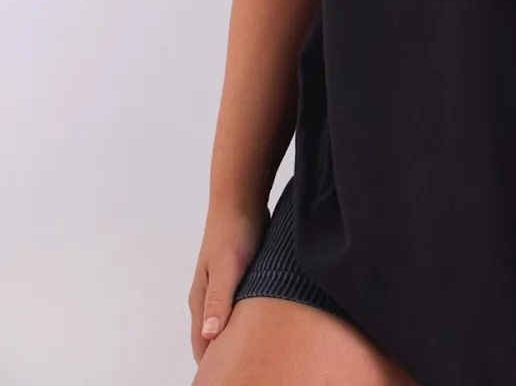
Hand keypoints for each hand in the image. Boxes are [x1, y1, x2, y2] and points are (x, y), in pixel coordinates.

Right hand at [188, 203, 267, 362]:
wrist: (240, 199)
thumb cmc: (233, 231)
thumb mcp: (227, 267)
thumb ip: (218, 300)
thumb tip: (210, 335)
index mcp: (201, 300)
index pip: (202, 345)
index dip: (213, 365)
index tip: (228, 379)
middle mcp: (208, 297)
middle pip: (212, 338)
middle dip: (224, 357)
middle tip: (245, 373)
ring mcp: (223, 286)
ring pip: (226, 322)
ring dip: (236, 339)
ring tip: (253, 356)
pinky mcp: (238, 276)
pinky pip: (239, 307)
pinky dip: (246, 320)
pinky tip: (262, 325)